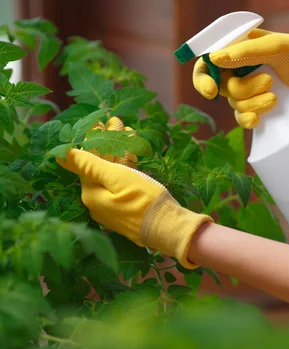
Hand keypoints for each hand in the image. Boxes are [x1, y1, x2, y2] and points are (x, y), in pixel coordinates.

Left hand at [57, 119, 212, 267]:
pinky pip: (121, 186)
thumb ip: (88, 164)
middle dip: (110, 143)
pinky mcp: (126, 212)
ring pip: (113, 175)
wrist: (169, 228)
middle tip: (120, 123)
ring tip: (130, 133)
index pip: (87, 160)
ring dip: (121, 153)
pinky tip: (134, 156)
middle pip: (100, 166)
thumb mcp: (116, 176)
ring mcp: (111, 209)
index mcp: (90, 194)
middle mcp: (97, 203)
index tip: (104, 121)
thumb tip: (59, 154)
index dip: (95, 139)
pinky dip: (127, 169)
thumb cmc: (143, 199)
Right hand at [193, 29, 288, 128]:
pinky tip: (260, 119)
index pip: (208, 62)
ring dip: (252, 103)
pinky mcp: (259, 108)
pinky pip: (242, 118)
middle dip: (242, 89)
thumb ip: (246, 51)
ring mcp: (250, 90)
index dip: (204, 77)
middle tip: (269, 82)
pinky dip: (248, 119)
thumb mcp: (279, 48)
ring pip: (233, 103)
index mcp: (241, 48)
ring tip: (276, 97)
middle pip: (222, 86)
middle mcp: (241, 68)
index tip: (213, 90)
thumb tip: (213, 59)